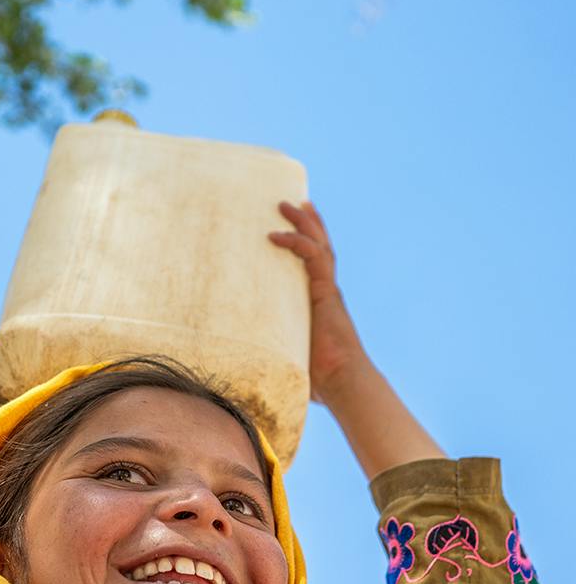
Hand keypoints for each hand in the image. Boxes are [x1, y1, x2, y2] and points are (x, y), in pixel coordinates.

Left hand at [267, 200, 365, 404]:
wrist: (343, 382)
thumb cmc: (320, 378)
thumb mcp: (289, 357)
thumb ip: (273, 354)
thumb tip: (241, 370)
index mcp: (320, 301)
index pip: (315, 263)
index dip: (307, 241)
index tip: (291, 225)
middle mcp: (326, 290)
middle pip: (319, 245)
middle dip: (307, 221)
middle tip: (290, 200)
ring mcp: (327, 289)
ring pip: (318, 244)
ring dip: (302, 222)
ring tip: (285, 202)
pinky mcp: (326, 293)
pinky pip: (313, 258)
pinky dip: (296, 243)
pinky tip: (275, 235)